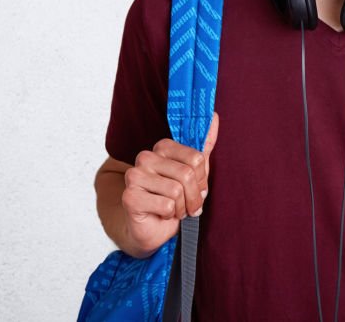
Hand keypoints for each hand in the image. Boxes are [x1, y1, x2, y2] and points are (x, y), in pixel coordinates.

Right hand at [121, 112, 219, 254]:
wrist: (154, 229)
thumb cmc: (175, 198)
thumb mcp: (195, 171)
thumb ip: (204, 145)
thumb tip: (215, 116)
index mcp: (162, 147)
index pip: (196, 158)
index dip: (201, 179)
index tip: (197, 188)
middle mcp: (145, 157)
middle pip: (187, 174)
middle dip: (194, 196)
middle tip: (188, 204)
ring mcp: (134, 176)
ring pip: (176, 191)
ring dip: (181, 207)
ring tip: (174, 209)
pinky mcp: (129, 197)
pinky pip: (166, 205)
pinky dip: (169, 215)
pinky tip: (160, 214)